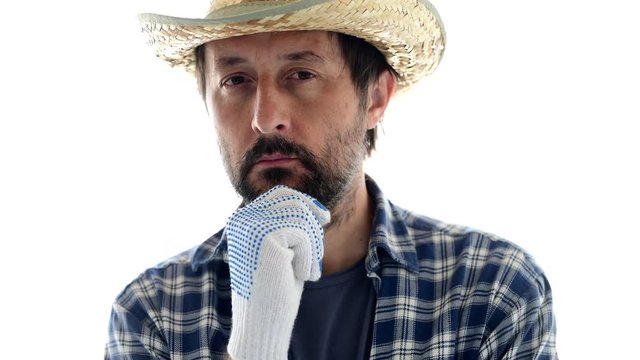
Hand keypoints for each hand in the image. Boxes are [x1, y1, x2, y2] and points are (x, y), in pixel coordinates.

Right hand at [224, 185, 329, 359]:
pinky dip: (310, 257)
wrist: (262, 321)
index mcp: (242, 219)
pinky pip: (303, 234)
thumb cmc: (275, 288)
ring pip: (301, 216)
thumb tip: (316, 208)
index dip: (307, 202)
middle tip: (318, 250)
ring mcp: (251, 226)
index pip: (280, 193)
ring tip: (306, 270)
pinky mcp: (265, 237)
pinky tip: (302, 276)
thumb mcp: (284, 251)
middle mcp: (242, 218)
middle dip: (313, 222)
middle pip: (293, 200)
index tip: (324, 218)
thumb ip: (291, 225)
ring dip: (313, 245)